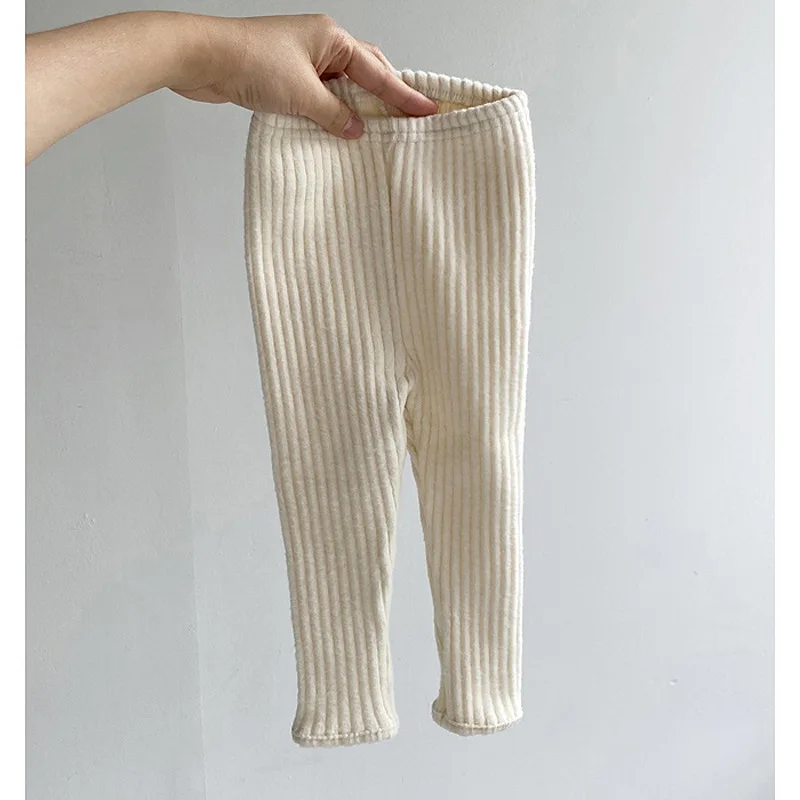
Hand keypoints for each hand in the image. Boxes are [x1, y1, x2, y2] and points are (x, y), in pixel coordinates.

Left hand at [171, 14, 438, 138]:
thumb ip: (334, 115)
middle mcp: (320, 45)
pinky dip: (331, 115)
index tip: (427, 111)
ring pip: (342, 88)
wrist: (202, 59)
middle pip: (365, 74)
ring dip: (356, 110)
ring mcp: (302, 60)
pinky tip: (337, 132)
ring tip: (378, 133)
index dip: (404, 95)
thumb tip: (356, 130)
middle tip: (409, 121)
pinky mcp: (284, 78)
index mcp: (332, 38)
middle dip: (386, 98)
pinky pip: (319, 98)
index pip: (378, 73)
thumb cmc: (249, 61)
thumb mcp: (302, 95)